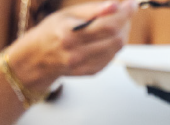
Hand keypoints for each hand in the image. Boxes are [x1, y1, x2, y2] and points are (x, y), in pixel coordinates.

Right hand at [10, 0, 134, 91]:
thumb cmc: (50, 33)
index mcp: (70, 35)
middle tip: (124, 11)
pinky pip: (112, 56)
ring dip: (122, 32)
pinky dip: (114, 44)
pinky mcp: (91, 72)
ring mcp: (85, 65)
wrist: (37, 59)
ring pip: (117, 48)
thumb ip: (93, 11)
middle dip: (125, 22)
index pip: (107, 26)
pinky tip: (107, 37)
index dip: (124, 14)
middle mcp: (78, 53)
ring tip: (115, 22)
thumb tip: (115, 5)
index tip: (132, 4)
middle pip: (116, 38)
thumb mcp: (67, 15)